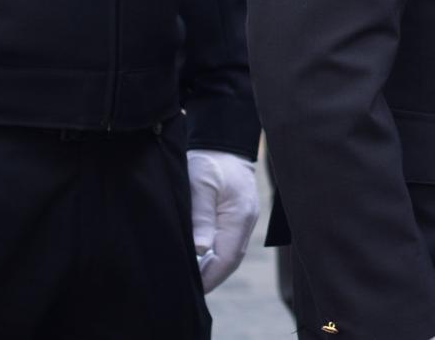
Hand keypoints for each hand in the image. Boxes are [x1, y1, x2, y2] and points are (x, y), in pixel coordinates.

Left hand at [188, 149, 259, 293]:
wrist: (223, 143)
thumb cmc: (209, 161)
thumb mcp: (200, 185)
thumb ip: (201, 218)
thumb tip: (199, 250)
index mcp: (239, 215)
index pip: (227, 258)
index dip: (210, 277)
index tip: (192, 290)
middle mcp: (246, 221)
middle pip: (231, 260)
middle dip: (211, 278)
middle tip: (188, 291)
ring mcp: (244, 220)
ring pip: (230, 254)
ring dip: (213, 268)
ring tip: (191, 280)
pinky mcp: (238, 217)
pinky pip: (229, 243)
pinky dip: (215, 255)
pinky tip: (200, 261)